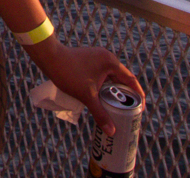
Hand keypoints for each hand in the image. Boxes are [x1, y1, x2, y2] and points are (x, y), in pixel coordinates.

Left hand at [27, 39, 141, 135]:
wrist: (48, 57)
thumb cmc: (68, 73)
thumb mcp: (87, 96)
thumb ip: (100, 113)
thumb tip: (112, 132)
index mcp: (111, 63)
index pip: (131, 81)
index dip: (138, 95)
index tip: (141, 109)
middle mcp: (106, 58)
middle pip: (122, 80)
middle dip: (126, 96)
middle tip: (129, 112)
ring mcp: (97, 58)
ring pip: (111, 78)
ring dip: (114, 92)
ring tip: (117, 108)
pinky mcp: (89, 61)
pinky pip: (102, 76)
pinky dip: (105, 87)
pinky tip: (102, 98)